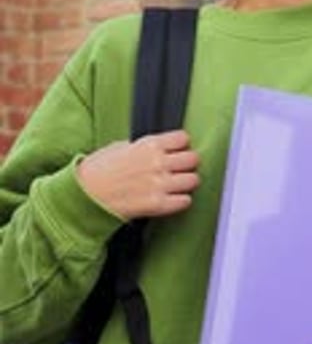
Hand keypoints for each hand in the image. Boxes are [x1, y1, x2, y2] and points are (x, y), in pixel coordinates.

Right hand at [76, 130, 199, 220]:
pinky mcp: (157, 205)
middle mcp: (157, 163)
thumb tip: (157, 148)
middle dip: (188, 164)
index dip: (182, 145)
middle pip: (193, 159)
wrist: (85, 195)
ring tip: (177, 185)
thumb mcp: (120, 146)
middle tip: (180, 169)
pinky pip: (185, 201)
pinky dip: (181, 201)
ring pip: (194, 180)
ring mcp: (159, 184)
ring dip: (187, 183)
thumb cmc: (98, 170)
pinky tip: (172, 199)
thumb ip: (143, 147)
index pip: (183, 138)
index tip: (177, 150)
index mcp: (149, 145)